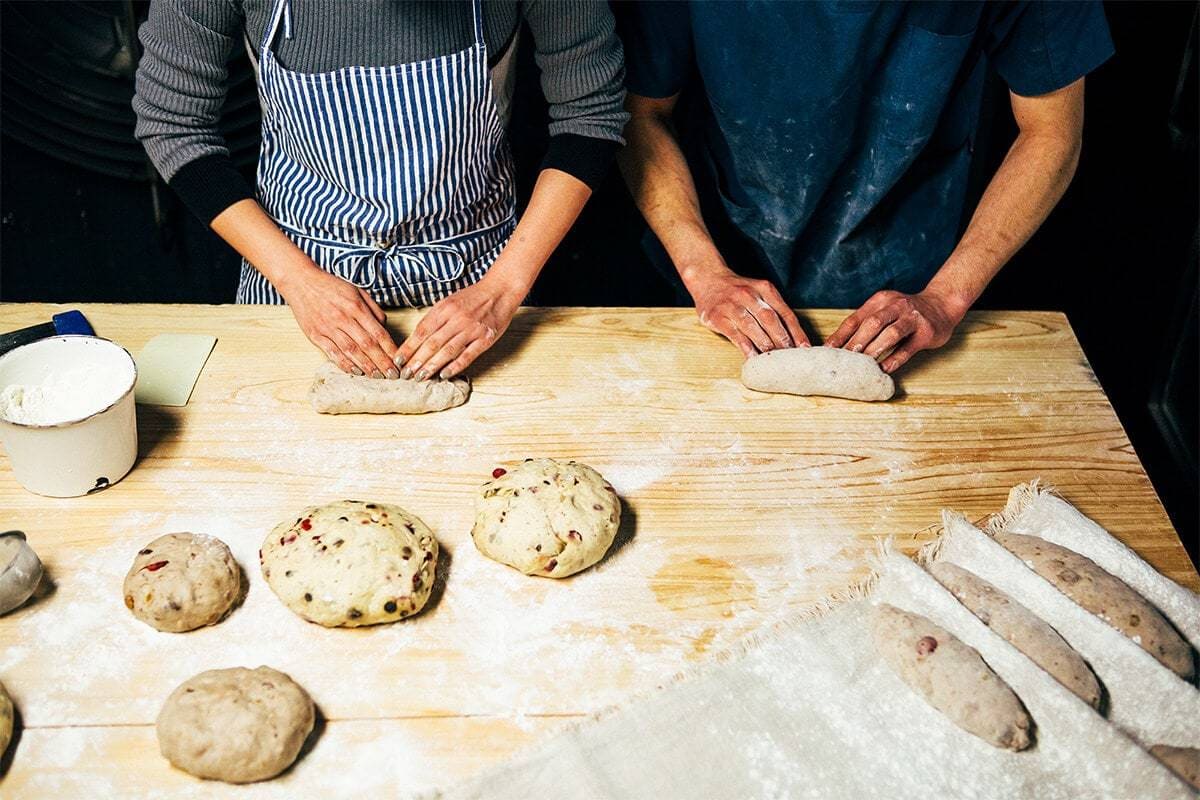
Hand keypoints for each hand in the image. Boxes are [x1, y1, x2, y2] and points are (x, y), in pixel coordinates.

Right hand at [277, 265, 398, 377]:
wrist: (301, 282)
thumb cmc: (331, 286)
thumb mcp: (357, 291)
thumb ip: (373, 309)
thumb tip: (384, 328)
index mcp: (356, 307)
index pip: (378, 333)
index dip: (390, 349)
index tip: (399, 360)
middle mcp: (343, 318)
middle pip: (367, 345)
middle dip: (382, 362)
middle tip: (392, 375)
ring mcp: (328, 328)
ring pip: (351, 351)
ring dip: (366, 366)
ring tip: (377, 376)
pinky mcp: (315, 335)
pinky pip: (332, 353)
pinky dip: (344, 364)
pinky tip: (355, 371)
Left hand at [396, 275, 522, 379]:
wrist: (500, 290)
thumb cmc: (473, 297)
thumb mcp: (449, 301)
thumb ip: (435, 318)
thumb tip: (417, 339)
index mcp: (445, 308)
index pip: (422, 331)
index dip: (409, 347)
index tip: (399, 359)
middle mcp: (457, 318)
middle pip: (432, 343)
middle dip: (417, 360)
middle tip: (406, 374)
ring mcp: (472, 329)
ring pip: (447, 351)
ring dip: (432, 366)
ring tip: (420, 377)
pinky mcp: (485, 339)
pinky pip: (467, 355)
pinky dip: (455, 366)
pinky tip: (444, 375)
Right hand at [685, 267, 808, 356]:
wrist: (707, 278)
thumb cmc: (736, 291)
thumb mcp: (758, 292)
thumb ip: (773, 309)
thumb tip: (791, 336)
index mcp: (764, 289)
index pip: (785, 313)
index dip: (797, 332)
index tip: (804, 348)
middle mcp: (749, 295)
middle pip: (771, 320)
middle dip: (783, 340)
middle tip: (791, 357)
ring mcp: (732, 305)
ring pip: (753, 327)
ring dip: (766, 345)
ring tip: (774, 359)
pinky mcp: (718, 316)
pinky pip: (735, 335)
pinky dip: (746, 348)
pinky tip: (753, 358)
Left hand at [825, 289, 967, 372]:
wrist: (942, 304)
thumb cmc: (906, 312)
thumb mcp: (885, 309)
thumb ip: (866, 323)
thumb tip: (839, 346)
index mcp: (880, 301)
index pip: (855, 318)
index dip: (840, 335)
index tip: (827, 351)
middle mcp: (896, 306)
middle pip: (872, 324)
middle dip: (856, 342)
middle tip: (843, 359)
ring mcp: (912, 318)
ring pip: (890, 333)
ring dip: (874, 349)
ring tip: (862, 364)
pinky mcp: (926, 332)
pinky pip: (908, 348)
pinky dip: (894, 359)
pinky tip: (883, 369)